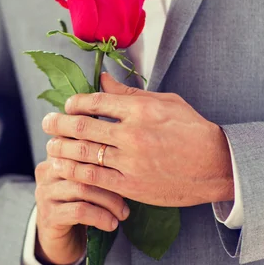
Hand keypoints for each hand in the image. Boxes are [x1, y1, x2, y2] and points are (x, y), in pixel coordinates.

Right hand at [34, 157, 129, 264]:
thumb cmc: (79, 207)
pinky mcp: (48, 215)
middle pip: (84, 167)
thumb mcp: (87, 184)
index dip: (107, 155)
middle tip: (131, 195)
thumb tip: (130, 159)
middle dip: (112, 182)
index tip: (128, 168)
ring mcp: (45, 193)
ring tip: (123, 214)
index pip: (83, 147)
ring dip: (109, 202)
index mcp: (57, 156)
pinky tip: (111, 224)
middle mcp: (47, 171)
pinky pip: (79, 211)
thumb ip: (97, 167)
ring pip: (83, 189)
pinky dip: (100, 217)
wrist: (59, 242)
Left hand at [43, 73, 233, 206]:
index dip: (74, 103)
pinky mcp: (131, 186)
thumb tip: (101, 78)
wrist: (218, 166)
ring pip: (83, 154)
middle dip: (57, 124)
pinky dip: (74, 172)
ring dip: (61, 149)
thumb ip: (129, 92)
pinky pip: (94, 178)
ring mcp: (131, 162)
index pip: (95, 101)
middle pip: (82, 126)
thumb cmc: (192, 129)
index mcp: (141, 109)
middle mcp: (133, 134)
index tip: (67, 105)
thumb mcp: (166, 102)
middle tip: (46, 123)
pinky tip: (63, 168)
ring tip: (50, 146)